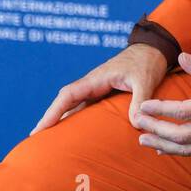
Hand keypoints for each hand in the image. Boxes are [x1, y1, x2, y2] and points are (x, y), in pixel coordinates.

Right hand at [29, 44, 169, 134]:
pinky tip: (72, 132)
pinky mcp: (104, 93)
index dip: (53, 112)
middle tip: (35, 139)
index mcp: (96, 79)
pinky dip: (76, 118)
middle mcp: (92, 84)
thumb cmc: (148, 62)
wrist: (154, 49)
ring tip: (49, 140)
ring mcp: (97, 89)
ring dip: (60, 119)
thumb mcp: (145, 81)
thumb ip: (140, 100)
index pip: (68, 95)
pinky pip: (85, 107)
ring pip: (73, 105)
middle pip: (65, 102)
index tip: (40, 128)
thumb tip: (134, 122)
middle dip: (50, 119)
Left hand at [133, 51, 190, 154]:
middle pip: (182, 135)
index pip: (185, 112)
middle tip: (137, 122)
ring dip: (164, 145)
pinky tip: (163, 148)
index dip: (162, 110)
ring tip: (143, 140)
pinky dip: (179, 151)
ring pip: (189, 149)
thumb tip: (180, 57)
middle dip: (157, 129)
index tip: (143, 106)